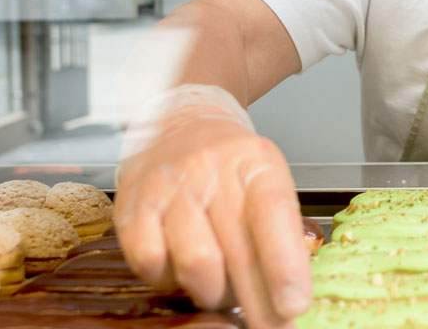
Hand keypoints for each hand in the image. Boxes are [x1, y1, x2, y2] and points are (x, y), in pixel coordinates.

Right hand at [115, 88, 310, 328]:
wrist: (179, 121)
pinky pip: (150, 260)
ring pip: (195, 261)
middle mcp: (211, 168)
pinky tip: (181, 273)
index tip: (294, 306)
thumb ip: (278, 230)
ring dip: (213, 293)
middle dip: (257, 301)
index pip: (272, 213)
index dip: (284, 265)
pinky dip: (169, 280)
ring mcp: (169, 184)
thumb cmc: (229, 163)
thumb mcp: (265, 180)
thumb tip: (290, 297)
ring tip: (221, 294)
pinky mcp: (133, 204)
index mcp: (255, 161)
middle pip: (237, 247)